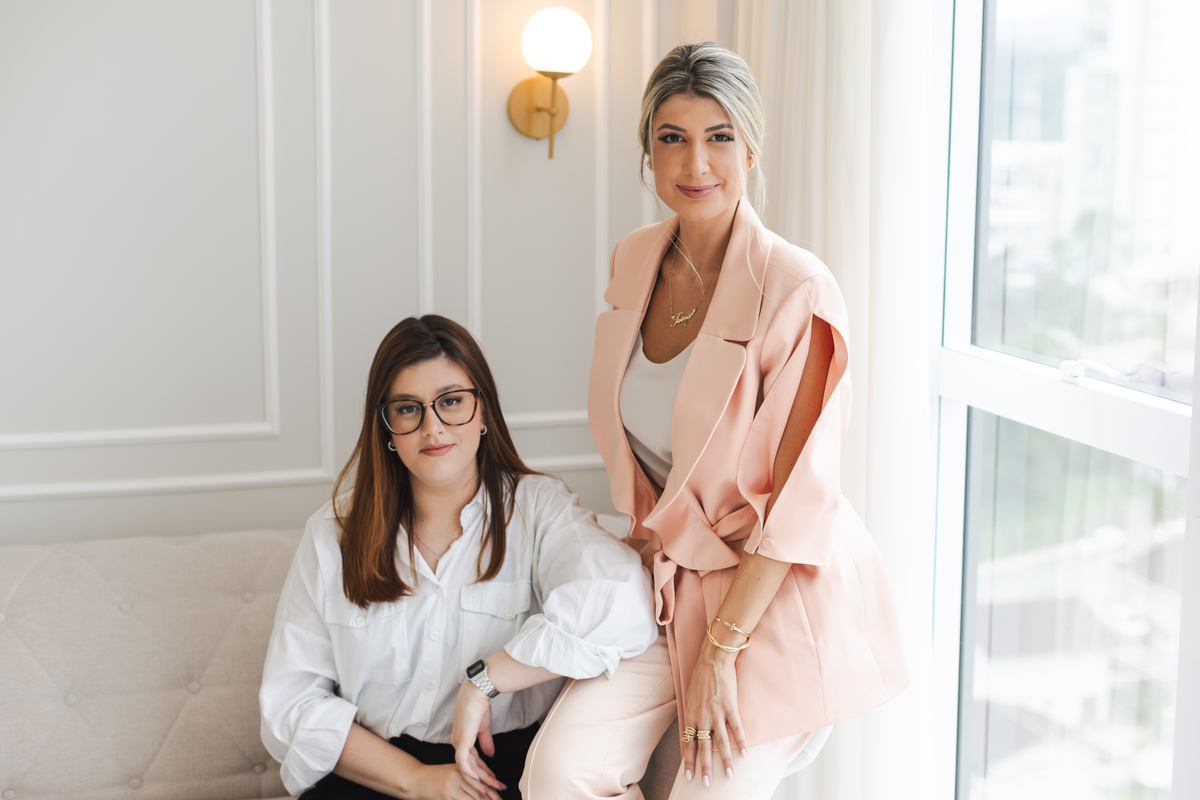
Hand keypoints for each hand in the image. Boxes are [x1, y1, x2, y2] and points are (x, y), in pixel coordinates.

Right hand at [407, 762, 502, 799]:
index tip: (502, 794)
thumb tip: (485, 788)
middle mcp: (458, 777)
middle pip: (479, 793)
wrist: (416, 779)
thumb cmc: (436, 776)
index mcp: (462, 769)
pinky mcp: (444, 797)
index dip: (494, 791)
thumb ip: (468, 778)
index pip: (482, 782)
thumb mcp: (453, 771)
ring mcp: (450, 789)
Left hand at [450, 679, 505, 796]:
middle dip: (482, 779)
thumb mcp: (483, 728)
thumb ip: (485, 742)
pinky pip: (463, 762)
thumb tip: (490, 755)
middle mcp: (457, 743)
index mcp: (461, 739)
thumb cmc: (479, 706)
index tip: (492, 779)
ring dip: (479, 779)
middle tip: (493, 789)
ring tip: (488, 788)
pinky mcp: (462, 741)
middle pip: (469, 767)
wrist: (477, 692)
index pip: (471, 760)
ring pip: (467, 767)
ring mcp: (458, 743)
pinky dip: (469, 772)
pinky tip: (477, 780)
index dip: (482, 771)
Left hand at [681, 639, 748, 786]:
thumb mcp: (690, 697)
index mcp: (691, 714)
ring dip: (725, 760)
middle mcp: (703, 716)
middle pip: (703, 747)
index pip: (688, 743)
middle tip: (706, 784)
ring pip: (721, 741)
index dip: (689, 761)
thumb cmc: (700, 678)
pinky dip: (741, 742)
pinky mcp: (730, 706)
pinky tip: (745, 754)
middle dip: (705, 767)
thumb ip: (692, 715)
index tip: (689, 776)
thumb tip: (691, 731)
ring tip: (729, 775)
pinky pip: (736, 728)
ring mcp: (717, 712)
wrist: (713, 659)